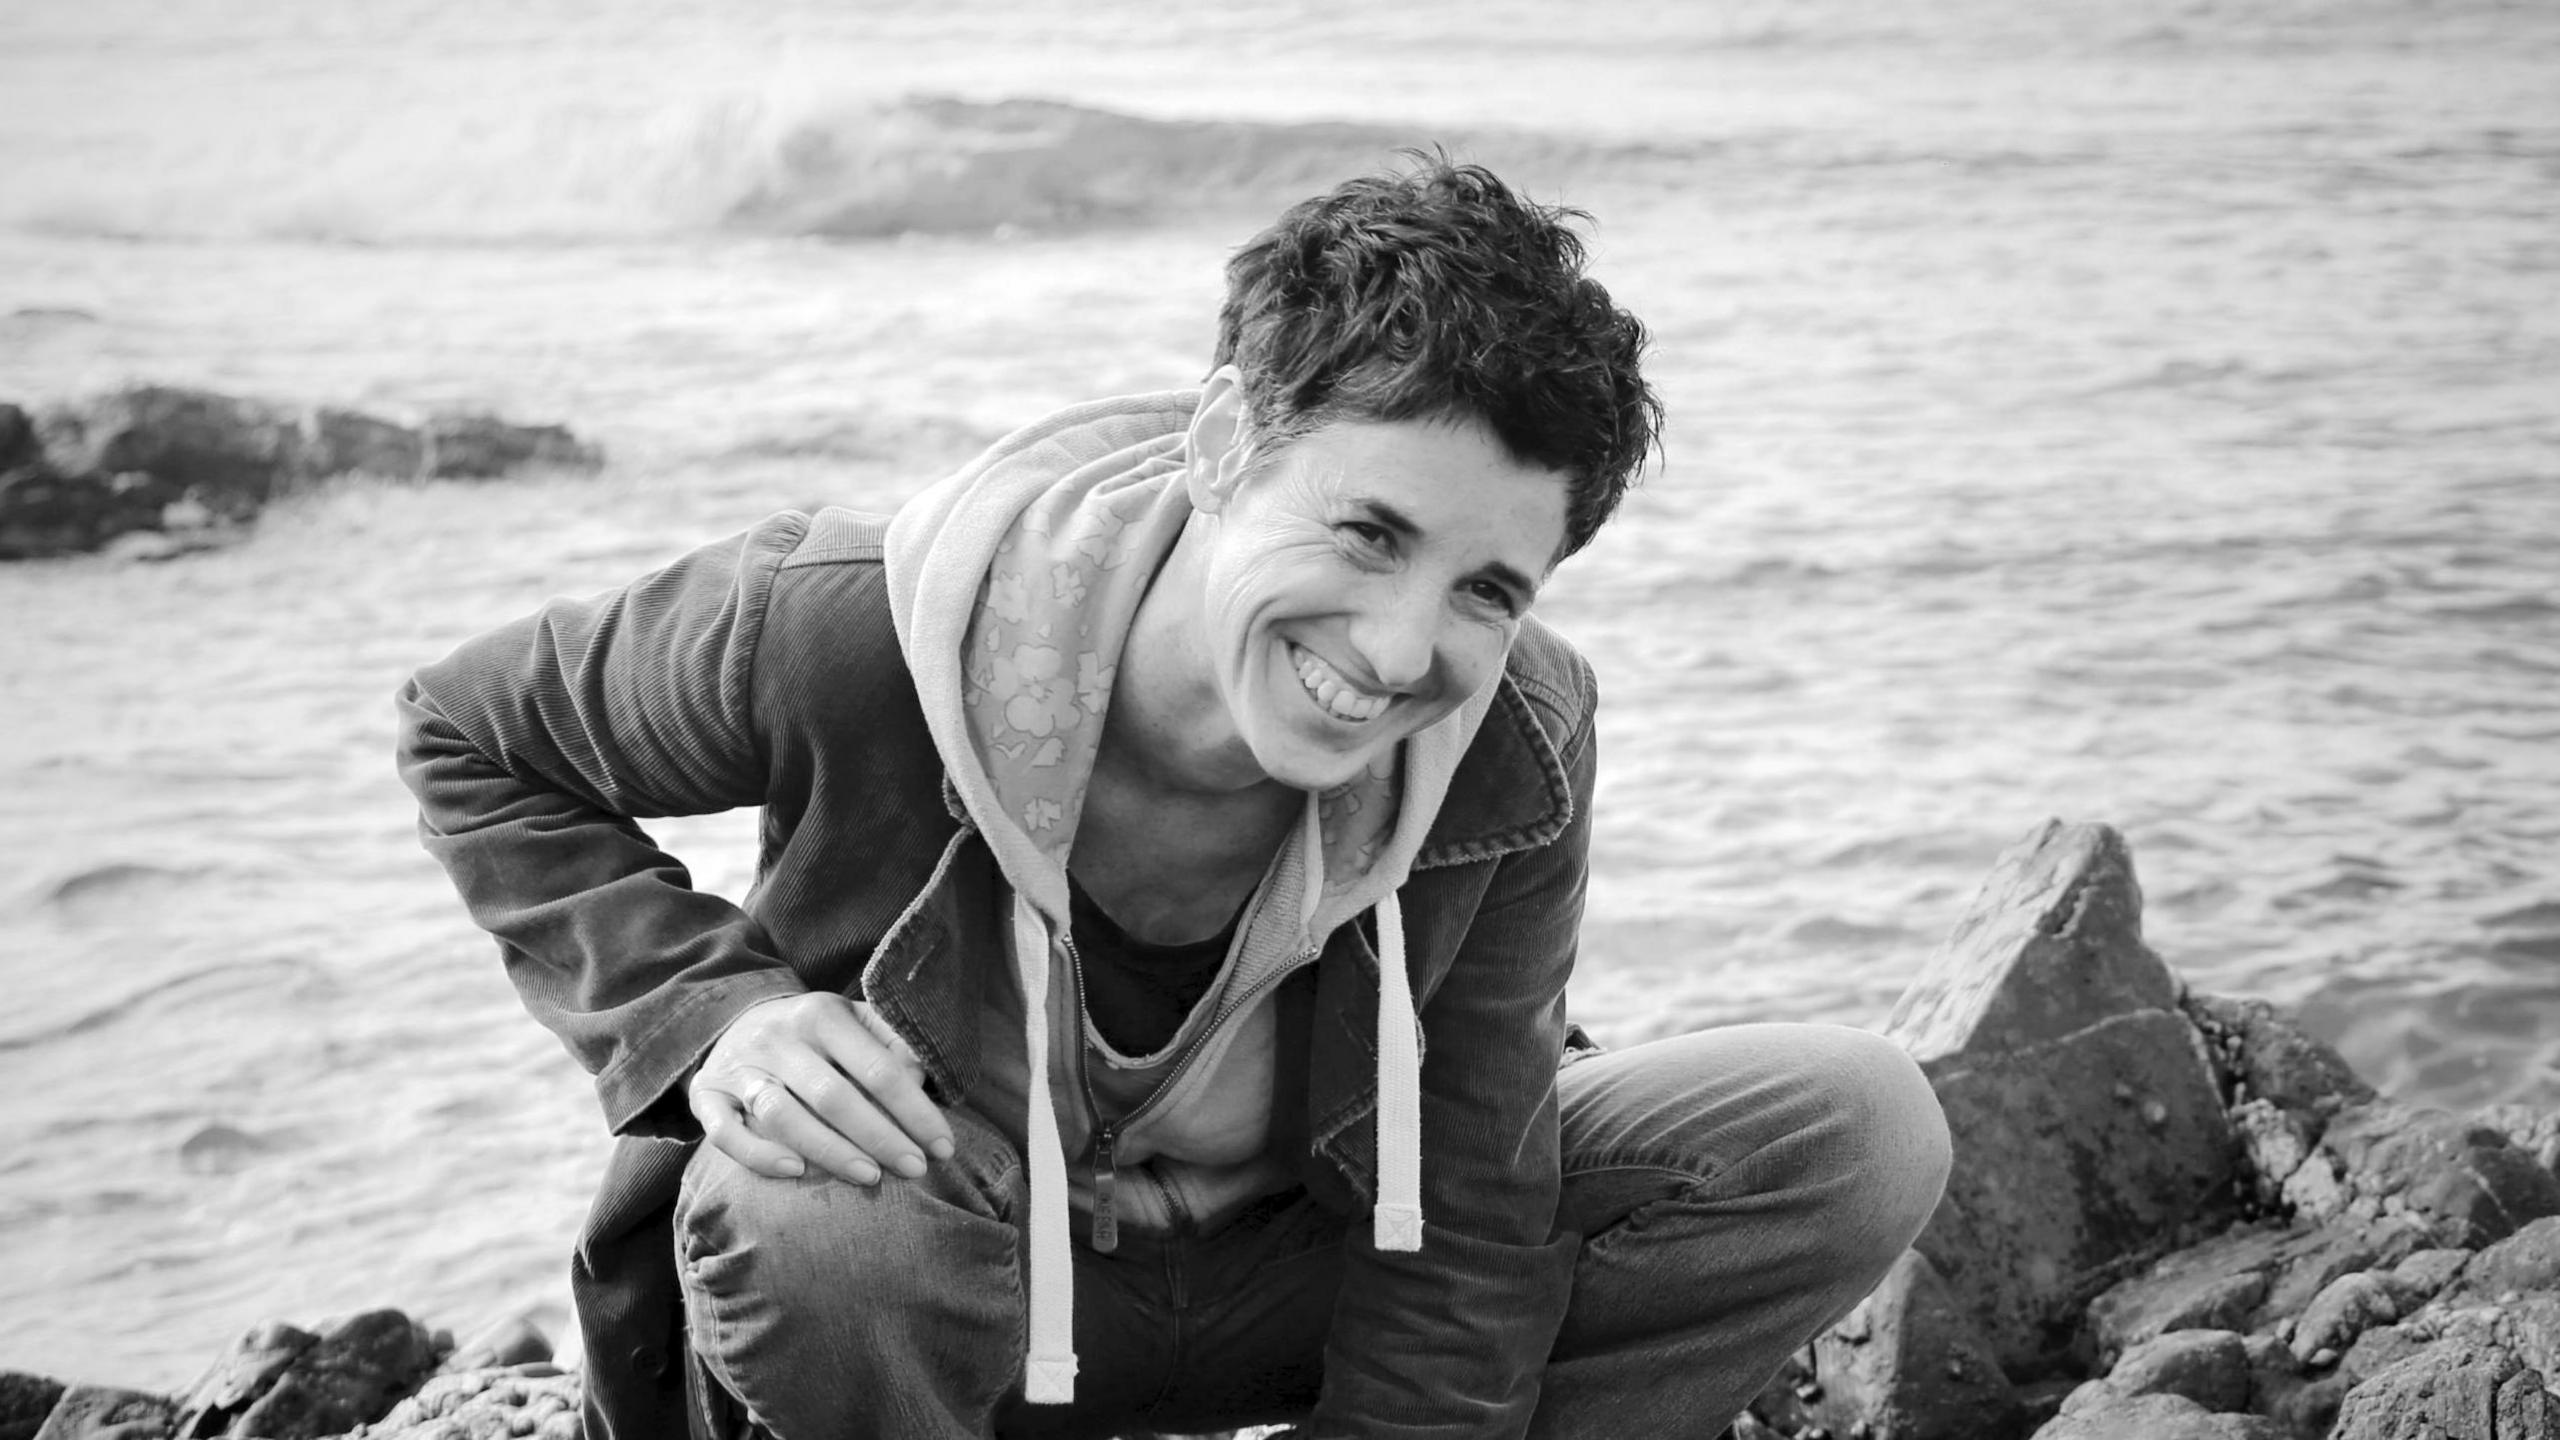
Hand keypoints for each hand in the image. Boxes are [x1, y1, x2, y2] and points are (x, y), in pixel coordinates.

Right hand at [686, 993, 954, 1184]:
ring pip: (782, 1116)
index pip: (878, 1069)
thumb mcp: (855, 1020)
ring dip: (830, 1151)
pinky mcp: (706, 1096)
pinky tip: (796, 1172)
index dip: (914, 1111)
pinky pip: (725, 1133)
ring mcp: (739, 1067)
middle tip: (915, 1169)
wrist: (732, 1018)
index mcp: (821, 1014)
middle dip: (881, 1138)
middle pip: (834, 1096)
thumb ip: (893, 1043)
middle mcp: (778, 1037)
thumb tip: (923, 1081)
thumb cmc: (813, 1033)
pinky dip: (759, 1156)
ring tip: (870, 1177)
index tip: (943, 1146)